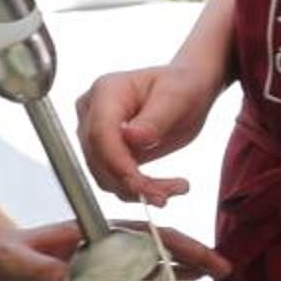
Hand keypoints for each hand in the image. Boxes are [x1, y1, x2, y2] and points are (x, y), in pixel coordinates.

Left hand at [0, 215, 229, 280]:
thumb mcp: (15, 263)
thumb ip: (40, 269)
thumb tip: (70, 280)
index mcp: (93, 234)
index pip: (143, 236)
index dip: (175, 246)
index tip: (200, 258)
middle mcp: (103, 241)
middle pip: (157, 245)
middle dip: (191, 254)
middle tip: (223, 268)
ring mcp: (100, 256)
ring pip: (150, 258)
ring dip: (181, 265)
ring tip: (211, 274)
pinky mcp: (94, 272)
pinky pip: (133, 274)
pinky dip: (158, 276)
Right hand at [78, 63, 221, 201]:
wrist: (187, 89)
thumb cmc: (183, 86)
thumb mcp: (177, 98)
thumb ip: (155, 118)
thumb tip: (131, 137)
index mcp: (107, 91)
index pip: (100, 133)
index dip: (117, 162)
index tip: (140, 183)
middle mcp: (92, 111)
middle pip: (98, 157)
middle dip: (130, 182)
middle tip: (166, 194)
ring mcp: (95, 132)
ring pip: (103, 173)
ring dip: (135, 190)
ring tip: (172, 191)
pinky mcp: (106, 151)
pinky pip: (113, 178)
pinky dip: (137, 189)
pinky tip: (163, 190)